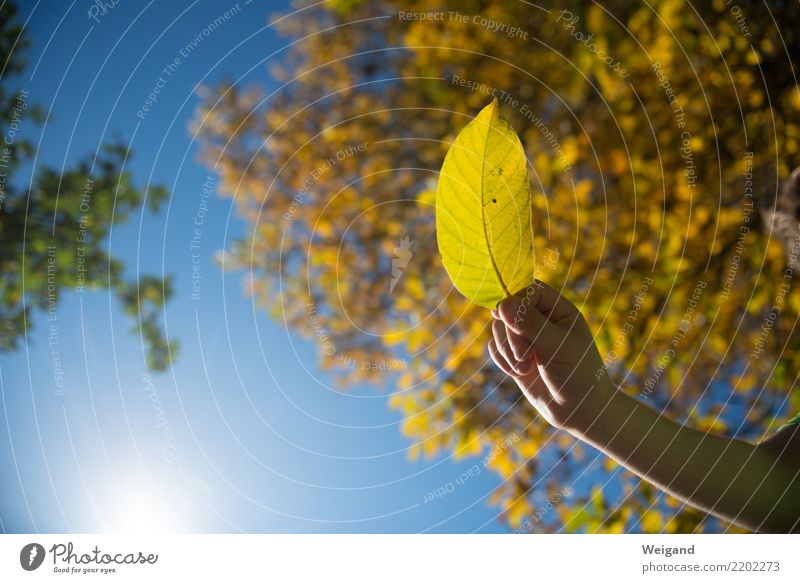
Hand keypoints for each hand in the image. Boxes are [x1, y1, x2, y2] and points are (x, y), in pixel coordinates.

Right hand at [488, 280, 614, 431]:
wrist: (580, 411)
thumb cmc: (578, 374)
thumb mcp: (558, 347)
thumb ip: (531, 325)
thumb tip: (502, 305)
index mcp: (557, 309)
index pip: (527, 290)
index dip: (514, 302)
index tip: (505, 316)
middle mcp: (540, 320)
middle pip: (508, 311)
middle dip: (511, 335)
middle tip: (525, 356)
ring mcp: (526, 338)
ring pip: (497, 329)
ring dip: (506, 351)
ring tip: (525, 368)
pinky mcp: (514, 356)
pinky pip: (494, 348)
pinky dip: (501, 361)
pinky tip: (518, 374)